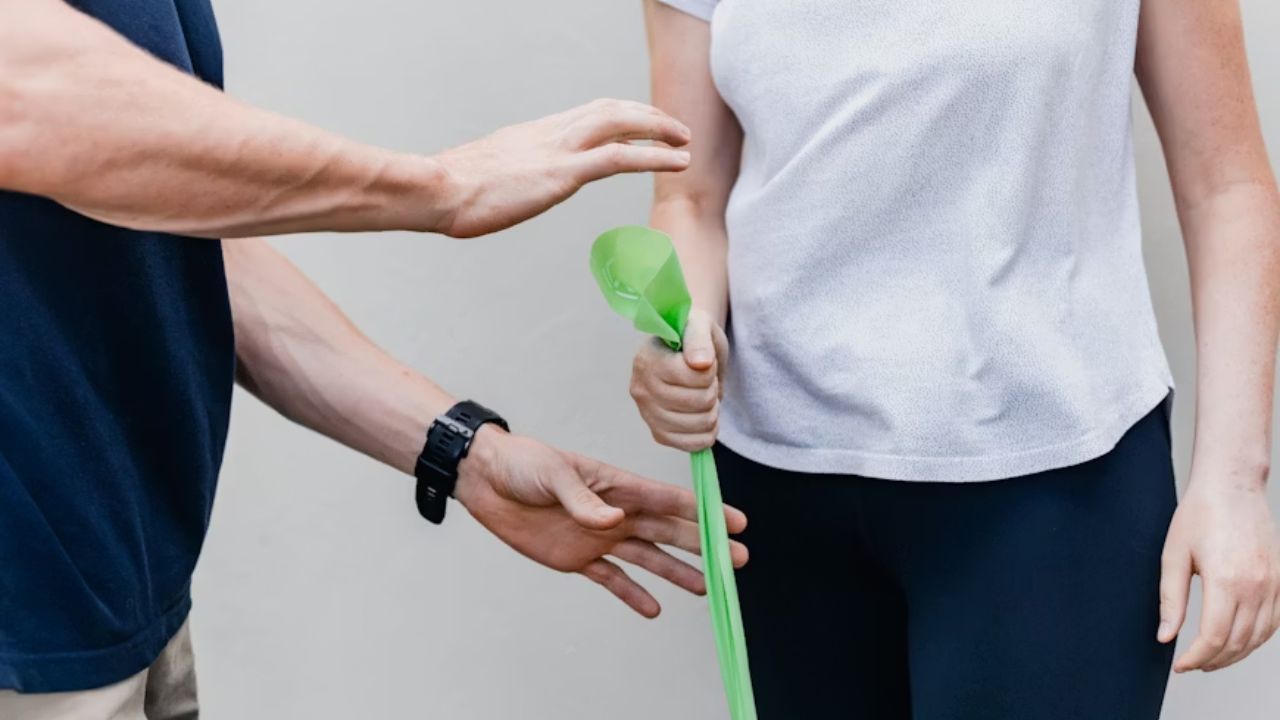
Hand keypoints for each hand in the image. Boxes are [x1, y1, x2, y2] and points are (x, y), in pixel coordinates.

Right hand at [432, 99, 690, 237]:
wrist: (436, 190)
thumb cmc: (450, 192)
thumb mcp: (484, 176)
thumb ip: (507, 176)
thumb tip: (508, 187)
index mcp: (534, 134)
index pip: (587, 113)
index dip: (620, 115)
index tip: (641, 125)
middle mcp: (550, 133)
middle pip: (610, 109)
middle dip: (646, 116)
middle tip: (674, 129)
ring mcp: (558, 150)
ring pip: (621, 123)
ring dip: (658, 130)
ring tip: (684, 142)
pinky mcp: (562, 173)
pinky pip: (619, 158)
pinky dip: (654, 157)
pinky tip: (677, 162)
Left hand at [453, 426, 747, 616]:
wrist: (486, 480)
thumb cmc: (522, 464)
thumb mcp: (553, 474)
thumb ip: (584, 500)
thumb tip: (613, 521)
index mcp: (617, 485)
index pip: (669, 500)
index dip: (704, 511)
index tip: (735, 522)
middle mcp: (615, 512)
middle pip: (669, 531)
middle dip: (704, 545)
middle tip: (737, 559)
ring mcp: (598, 536)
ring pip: (648, 557)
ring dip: (677, 573)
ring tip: (706, 589)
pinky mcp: (577, 558)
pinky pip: (612, 578)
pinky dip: (632, 594)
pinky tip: (654, 609)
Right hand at [630, 308, 728, 451]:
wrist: (688, 353)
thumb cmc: (692, 338)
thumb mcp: (699, 326)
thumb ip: (699, 340)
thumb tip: (700, 363)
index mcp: (647, 360)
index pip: (695, 376)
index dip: (710, 370)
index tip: (704, 361)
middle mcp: (641, 389)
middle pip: (699, 402)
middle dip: (712, 390)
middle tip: (704, 380)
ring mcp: (647, 414)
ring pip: (699, 424)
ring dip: (712, 410)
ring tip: (702, 395)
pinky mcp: (658, 434)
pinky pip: (692, 445)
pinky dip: (707, 433)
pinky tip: (703, 417)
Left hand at [1159, 469, 1279, 671]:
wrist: (1233, 486)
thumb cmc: (1199, 514)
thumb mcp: (1173, 555)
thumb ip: (1171, 599)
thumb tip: (1165, 636)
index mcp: (1226, 581)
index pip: (1213, 638)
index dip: (1194, 658)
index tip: (1178, 664)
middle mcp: (1256, 587)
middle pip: (1237, 643)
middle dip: (1212, 661)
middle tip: (1190, 664)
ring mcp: (1274, 585)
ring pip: (1258, 637)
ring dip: (1234, 654)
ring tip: (1210, 658)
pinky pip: (1274, 623)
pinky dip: (1256, 639)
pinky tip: (1237, 640)